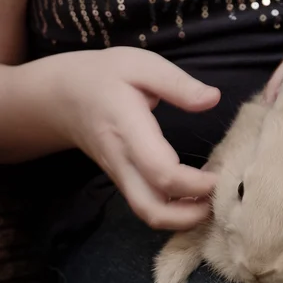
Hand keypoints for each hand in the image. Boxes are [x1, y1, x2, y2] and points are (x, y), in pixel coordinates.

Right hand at [26, 47, 220, 229]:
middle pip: (153, 210)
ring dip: (184, 217)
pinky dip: (174, 210)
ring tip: (211, 197)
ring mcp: (121, 176)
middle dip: (191, 216)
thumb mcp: (142, 65)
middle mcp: (123, 161)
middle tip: (221, 196)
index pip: (162, 173)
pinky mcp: (124, 181)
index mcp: (128, 130)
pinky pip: (148, 206)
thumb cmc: (105, 77)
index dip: (195, 184)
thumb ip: (178, 84)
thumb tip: (213, 99)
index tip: (221, 174)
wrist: (61, 96)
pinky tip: (196, 192)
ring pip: (149, 214)